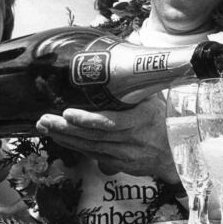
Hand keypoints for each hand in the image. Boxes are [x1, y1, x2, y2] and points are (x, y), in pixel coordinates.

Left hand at [35, 95, 178, 182]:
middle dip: (66, 128)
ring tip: (45, 126)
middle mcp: (132, 139)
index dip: (89, 120)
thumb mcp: (155, 99)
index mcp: (142, 120)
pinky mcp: (119, 163)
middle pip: (94, 136)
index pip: (112, 122)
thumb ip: (139, 83)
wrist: (177, 151)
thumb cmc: (165, 120)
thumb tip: (127, 60)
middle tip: (45, 119)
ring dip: (65, 137)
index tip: (70, 113)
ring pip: (90, 146)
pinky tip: (60, 138)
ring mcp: (125, 154)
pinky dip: (74, 146)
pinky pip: (92, 155)